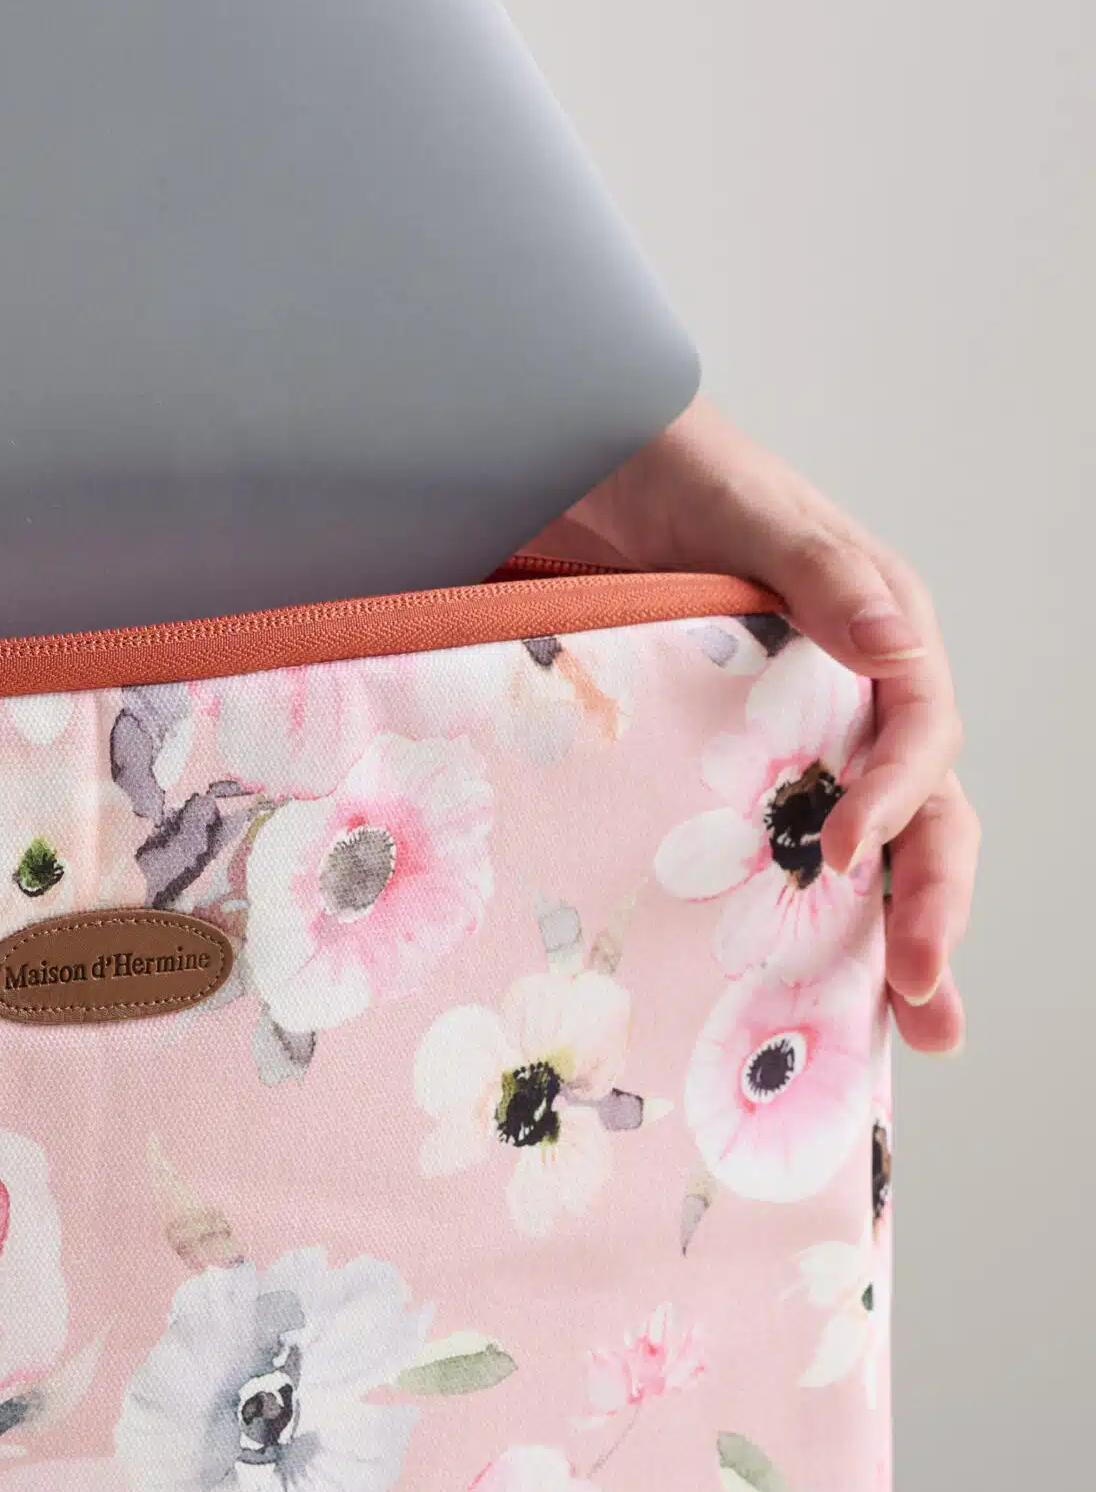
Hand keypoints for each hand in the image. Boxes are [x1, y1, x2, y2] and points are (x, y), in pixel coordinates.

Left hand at [549, 400, 973, 1050]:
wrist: (563, 459)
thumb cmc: (664, 470)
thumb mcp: (739, 510)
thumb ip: (817, 572)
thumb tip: (895, 645)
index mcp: (877, 630)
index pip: (920, 734)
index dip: (895, 800)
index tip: (845, 854)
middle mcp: (849, 693)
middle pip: (918, 815)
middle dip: (929, 907)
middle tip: (920, 994)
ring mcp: (790, 737)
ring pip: (864, 851)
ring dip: (887, 940)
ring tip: (917, 1032)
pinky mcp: (723, 767)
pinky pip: (772, 850)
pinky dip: (793, 923)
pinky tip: (793, 996)